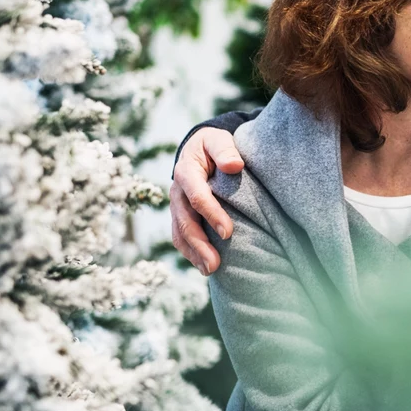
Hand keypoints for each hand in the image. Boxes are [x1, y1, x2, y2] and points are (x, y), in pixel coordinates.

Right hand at [170, 127, 244, 274]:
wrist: (197, 149)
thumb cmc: (212, 145)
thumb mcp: (218, 139)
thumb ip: (225, 149)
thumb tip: (234, 165)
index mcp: (186, 171)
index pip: (197, 196)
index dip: (212, 214)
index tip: (228, 232)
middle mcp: (177, 191)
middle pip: (185, 221)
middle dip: (200, 244)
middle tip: (216, 264)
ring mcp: (176, 205)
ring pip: (180, 233)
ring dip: (193, 253)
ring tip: (210, 271)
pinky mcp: (179, 215)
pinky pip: (180, 237)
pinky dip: (190, 253)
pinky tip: (203, 266)